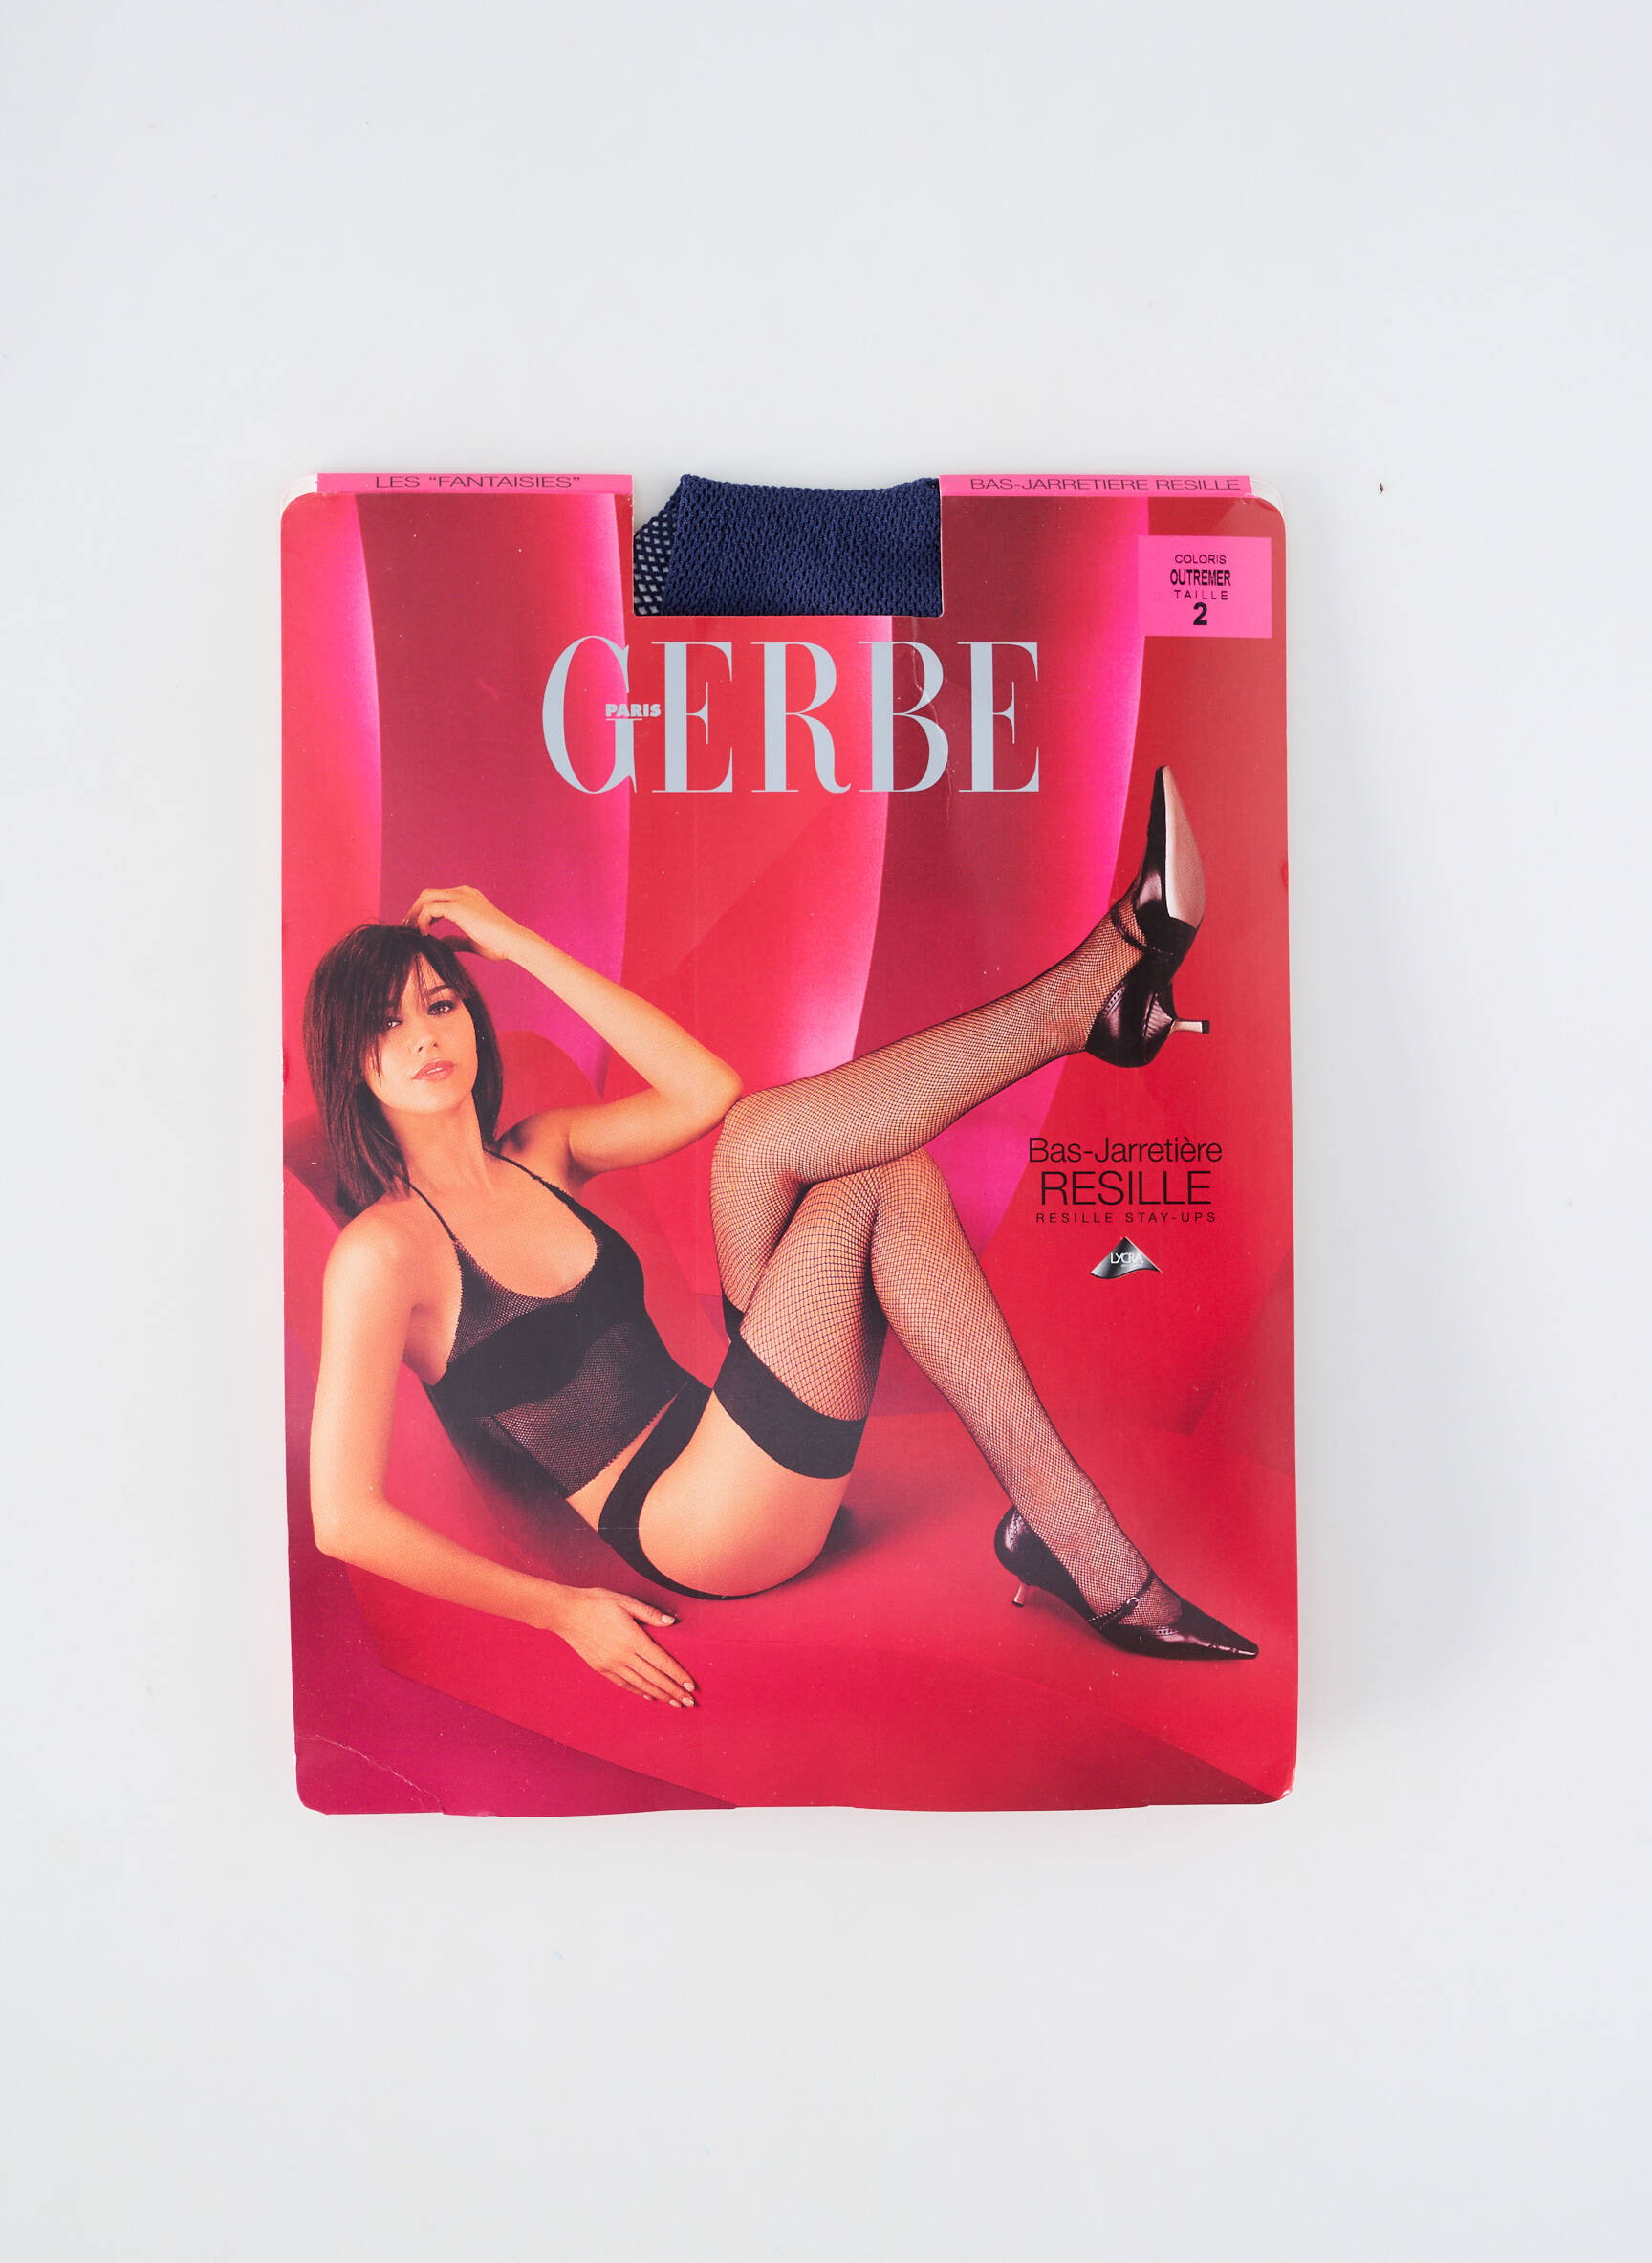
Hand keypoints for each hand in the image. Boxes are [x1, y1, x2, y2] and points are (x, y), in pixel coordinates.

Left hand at [405, 885, 530, 962]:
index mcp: (469, 897)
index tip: (417, 929)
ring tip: (411, 932)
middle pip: (428, 894)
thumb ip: (457, 940)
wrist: (514, 942)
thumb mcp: (473, 941)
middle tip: (407, 928)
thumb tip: (443, 942)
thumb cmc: (499, 944)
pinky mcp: (458, 906)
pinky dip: (423, 921)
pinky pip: (429, 909)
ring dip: (415, 914)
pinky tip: (425, 935)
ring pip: (426, 898)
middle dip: (415, 910)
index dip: (425, 912)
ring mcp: (460, 897)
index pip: (439, 898)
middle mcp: (463, 893)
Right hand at [548, 1587, 697, 1705]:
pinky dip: (638, 1691)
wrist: (566, 1613)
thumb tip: (671, 1621)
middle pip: (654, 1678)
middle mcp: (623, 1656)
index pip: (662, 1662)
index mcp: (633, 1639)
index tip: (691, 1686)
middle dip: (673, 1691)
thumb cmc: (597, 1603)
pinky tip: (649, 1696)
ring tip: (674, 1702)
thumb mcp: (625, 1602)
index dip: (678, 1675)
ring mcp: (611, 1664)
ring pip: (640, 1684)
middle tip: (689, 1702)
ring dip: (659, 1695)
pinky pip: (624, 1684)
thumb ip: (650, 1614)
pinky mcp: (601, 1668)